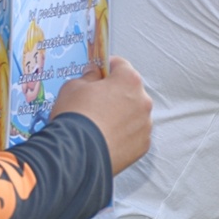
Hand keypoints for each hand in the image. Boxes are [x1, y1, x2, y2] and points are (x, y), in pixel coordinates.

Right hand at [51, 56, 152, 174]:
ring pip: (134, 114)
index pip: (120, 65)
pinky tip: (106, 138)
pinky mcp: (143, 144)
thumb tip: (94, 73)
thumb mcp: (73, 87)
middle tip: (95, 102)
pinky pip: (134, 134)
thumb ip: (88, 76)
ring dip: (121, 115)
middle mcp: (143, 100)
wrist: (77, 153)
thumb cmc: (75, 115)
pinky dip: (124, 135)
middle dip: (115, 93)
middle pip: (130, 91)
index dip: (106, 67)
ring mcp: (145, 124)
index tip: (97, 72)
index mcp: (129, 80)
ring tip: (100, 124)